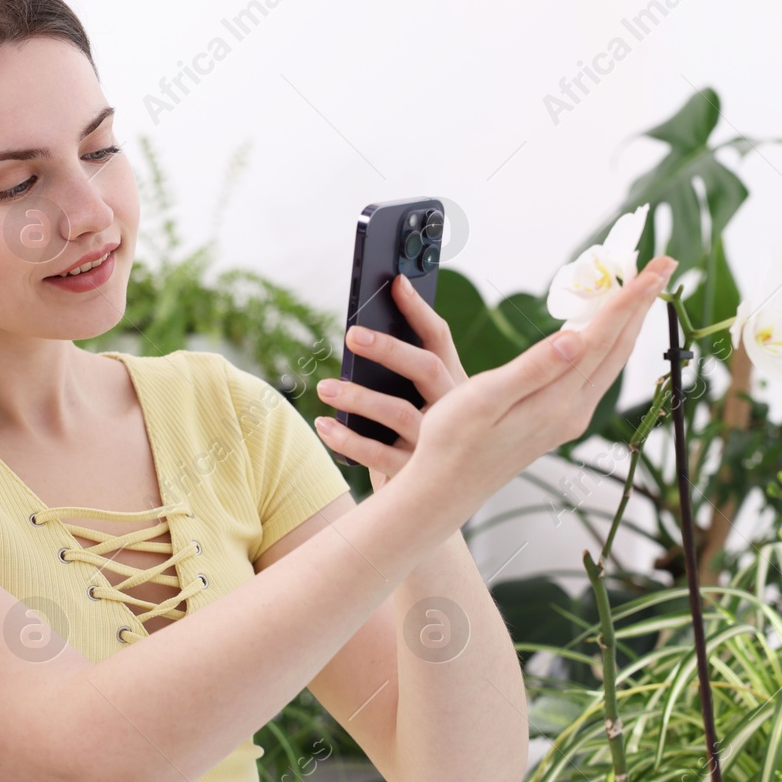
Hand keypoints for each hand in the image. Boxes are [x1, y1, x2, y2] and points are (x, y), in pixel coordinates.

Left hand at [315, 273, 468, 490]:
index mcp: (458, 386)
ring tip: (324, 387)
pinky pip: (378, 455)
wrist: (439, 500)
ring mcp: (437, 444)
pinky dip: (346, 439)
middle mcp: (454, 412)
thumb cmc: (424, 438)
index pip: (440, 339)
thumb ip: (404, 371)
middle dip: (389, 348)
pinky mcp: (416, 474)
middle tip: (351, 334)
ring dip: (358, 398)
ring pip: (398, 413)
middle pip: (426, 370)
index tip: (395, 281)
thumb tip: (362, 333)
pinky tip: (323, 424)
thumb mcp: (423, 402)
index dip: (419, 309)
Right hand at [395, 253, 677, 531]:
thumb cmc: (453, 444)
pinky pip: (594, 373)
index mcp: (556, 401)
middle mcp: (572, 411)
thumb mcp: (484, 399)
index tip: (655, 267)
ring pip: (609, 361)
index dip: (630, 298)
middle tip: (663, 266)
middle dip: (641, 303)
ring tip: (639, 290)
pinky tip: (601, 333)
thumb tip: (575, 338)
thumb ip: (533, 368)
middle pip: (617, 347)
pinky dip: (606, 343)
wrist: (443, 490)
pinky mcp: (557, 423)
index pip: (602, 337)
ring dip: (626, 322)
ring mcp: (567, 419)